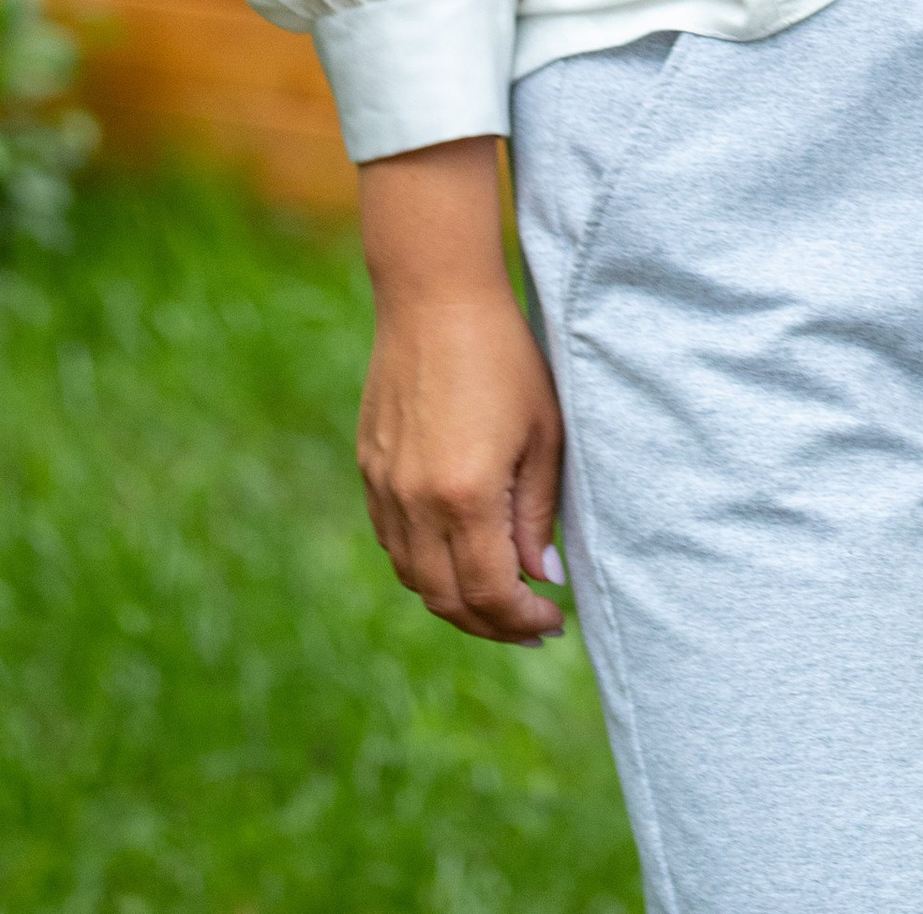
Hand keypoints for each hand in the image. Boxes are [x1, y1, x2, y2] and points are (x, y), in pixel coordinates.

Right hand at [356, 139, 565, 644]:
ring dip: (455, 600)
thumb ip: (538, 513)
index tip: (554, 622)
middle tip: (530, 627)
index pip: (490, 593)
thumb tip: (539, 576)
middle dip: (492, 625)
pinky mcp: (369, 469)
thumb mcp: (543, 433)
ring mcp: (384, 487)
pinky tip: (458, 554)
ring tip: (498, 598)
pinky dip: (425, 564)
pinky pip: (393, 541)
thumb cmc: (505, 356)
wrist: (435, 296)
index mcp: (464, 495)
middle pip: (446, 600)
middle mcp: (414, 502)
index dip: (523, 621)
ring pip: (414, 577)